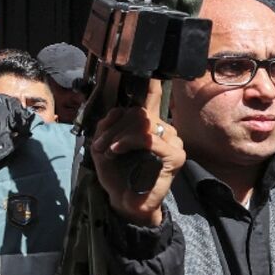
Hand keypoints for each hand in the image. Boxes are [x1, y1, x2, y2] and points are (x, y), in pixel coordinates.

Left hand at [90, 83, 183, 226]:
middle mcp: (165, 130)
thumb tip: (116, 110)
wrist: (125, 202)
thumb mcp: (104, 145)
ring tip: (105, 151)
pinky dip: (127, 142)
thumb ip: (108, 125)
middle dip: (112, 127)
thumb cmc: (117, 174)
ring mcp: (174, 142)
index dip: (149, 84)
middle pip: (137, 112)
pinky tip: (116, 151)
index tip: (143, 71)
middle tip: (98, 144)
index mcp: (150, 126)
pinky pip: (148, 138)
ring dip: (116, 135)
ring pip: (141, 123)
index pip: (152, 98)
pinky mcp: (175, 156)